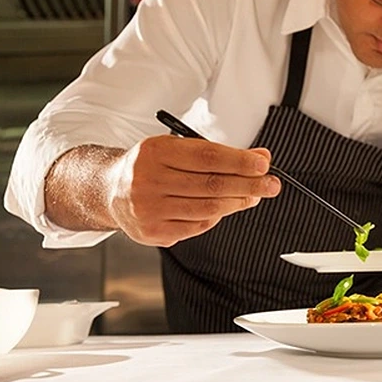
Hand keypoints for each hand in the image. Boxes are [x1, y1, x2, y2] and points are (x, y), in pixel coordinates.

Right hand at [106, 135, 280, 246]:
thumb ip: (219, 153)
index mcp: (155, 152)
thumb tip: (260, 158)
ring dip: (237, 202)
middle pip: (211, 185)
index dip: (239, 161)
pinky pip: (197, 226)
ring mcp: (148, 209)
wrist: (109, 190)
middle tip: (272, 184)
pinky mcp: (152, 232)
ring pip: (207, 208)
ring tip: (253, 196)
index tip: (263, 165)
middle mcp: (148, 180)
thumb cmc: (153, 166)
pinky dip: (216, 217)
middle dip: (248, 185)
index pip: (207, 157)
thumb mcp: (179, 149)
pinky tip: (225, 208)